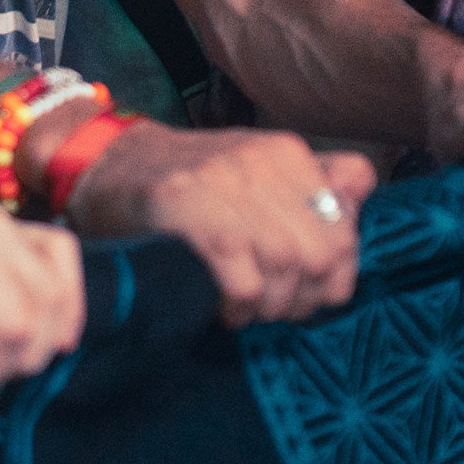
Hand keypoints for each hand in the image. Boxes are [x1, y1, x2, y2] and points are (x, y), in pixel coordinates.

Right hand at [62, 121, 372, 324]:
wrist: (101, 161)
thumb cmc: (184, 183)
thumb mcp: (253, 172)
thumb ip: (311, 185)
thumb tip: (362, 197)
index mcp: (288, 153)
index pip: (349, 228)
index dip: (336, 274)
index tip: (304, 291)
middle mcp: (264, 161)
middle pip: (324, 255)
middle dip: (303, 298)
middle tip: (271, 308)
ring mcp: (227, 183)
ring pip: (288, 270)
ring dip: (267, 307)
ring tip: (241, 307)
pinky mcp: (190, 211)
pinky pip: (244, 285)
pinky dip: (236, 310)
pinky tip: (218, 304)